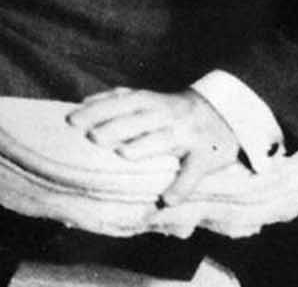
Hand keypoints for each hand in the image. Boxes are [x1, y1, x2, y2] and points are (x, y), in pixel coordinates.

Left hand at [67, 87, 240, 205]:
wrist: (225, 112)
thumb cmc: (172, 109)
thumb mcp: (147, 97)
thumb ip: (117, 99)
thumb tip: (84, 103)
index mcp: (150, 101)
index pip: (119, 102)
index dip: (97, 110)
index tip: (73, 121)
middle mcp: (168, 115)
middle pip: (139, 120)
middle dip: (117, 127)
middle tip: (94, 137)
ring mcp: (188, 135)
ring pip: (165, 139)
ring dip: (145, 146)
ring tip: (124, 155)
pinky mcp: (207, 156)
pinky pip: (194, 172)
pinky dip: (182, 186)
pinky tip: (167, 200)